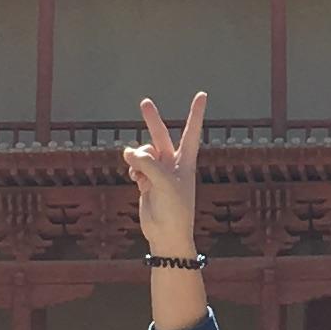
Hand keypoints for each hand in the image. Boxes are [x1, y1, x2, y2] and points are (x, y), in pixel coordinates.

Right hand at [122, 93, 205, 260]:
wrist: (167, 234)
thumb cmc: (174, 209)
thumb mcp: (163, 182)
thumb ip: (147, 163)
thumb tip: (128, 152)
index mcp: (186, 161)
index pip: (191, 131)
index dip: (196, 113)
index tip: (202, 95)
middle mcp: (173, 164)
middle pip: (161, 135)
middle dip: (152, 120)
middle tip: (145, 102)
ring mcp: (159, 172)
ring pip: (143, 153)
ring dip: (137, 158)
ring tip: (137, 170)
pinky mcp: (146, 182)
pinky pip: (135, 167)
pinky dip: (133, 170)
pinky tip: (136, 181)